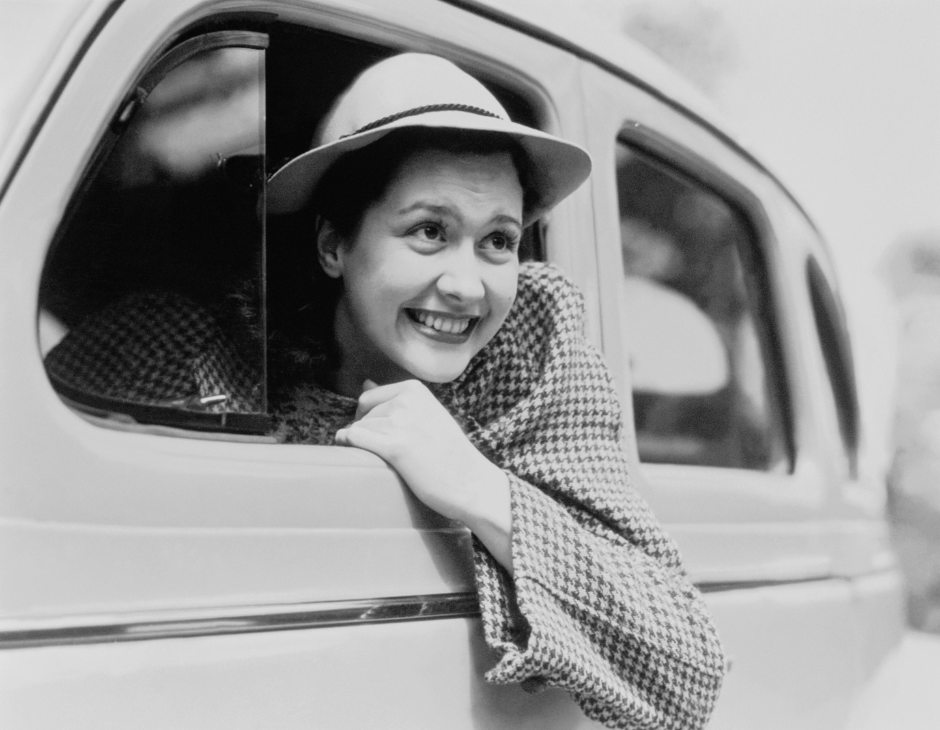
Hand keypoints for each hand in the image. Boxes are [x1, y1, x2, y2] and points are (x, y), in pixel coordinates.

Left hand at [335, 379, 512, 572]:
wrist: (470, 482)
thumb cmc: (448, 452)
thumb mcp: (427, 413)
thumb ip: (396, 399)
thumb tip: (365, 383)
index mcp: (414, 389)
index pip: (368, 398)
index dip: (366, 417)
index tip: (377, 434)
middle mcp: (406, 401)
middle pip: (363, 415)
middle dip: (367, 433)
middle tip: (388, 452)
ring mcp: (400, 422)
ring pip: (358, 428)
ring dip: (363, 445)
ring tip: (384, 459)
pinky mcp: (395, 447)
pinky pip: (355, 438)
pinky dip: (349, 445)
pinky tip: (352, 453)